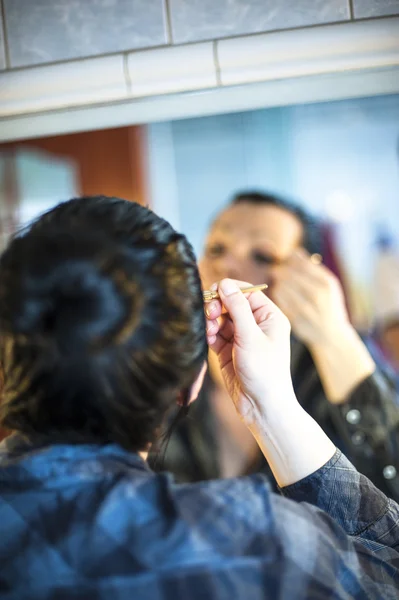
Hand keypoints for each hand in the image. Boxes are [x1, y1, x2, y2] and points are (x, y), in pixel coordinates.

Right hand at [205, 279, 295, 429]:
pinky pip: (215, 334)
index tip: (213, 291)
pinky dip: (209, 333)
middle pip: (231, 304)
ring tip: (208, 329)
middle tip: (208, 313)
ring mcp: (241, 338)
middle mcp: (256, 325)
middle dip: (217, 306)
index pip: (247, 292)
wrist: (261, 407)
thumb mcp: (250, 336)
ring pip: (220, 319)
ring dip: (211, 320)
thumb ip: (237, 308)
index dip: (229, 290)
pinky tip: (207, 337)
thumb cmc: (265, 372)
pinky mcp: (228, 351)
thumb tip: (225, 283)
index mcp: (269, 317)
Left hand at [270, 250, 350, 345]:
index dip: (288, 260)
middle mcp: (317, 294)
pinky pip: (278, 300)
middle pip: (286, 273)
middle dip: (279, 271)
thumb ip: (312, 268)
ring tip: (282, 285)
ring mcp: (306, 308)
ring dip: (278, 283)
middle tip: (278, 273)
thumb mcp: (328, 284)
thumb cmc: (328, 303)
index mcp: (326, 282)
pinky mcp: (295, 319)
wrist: (332, 335)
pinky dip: (278, 295)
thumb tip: (293, 252)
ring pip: (280, 285)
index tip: (286, 262)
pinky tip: (282, 296)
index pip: (298, 262)